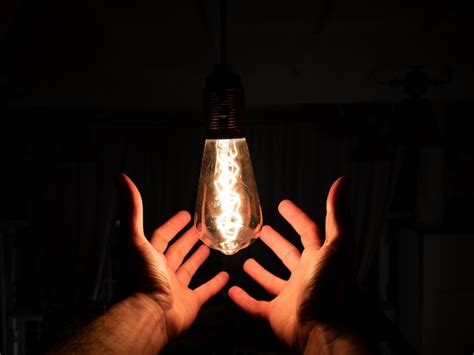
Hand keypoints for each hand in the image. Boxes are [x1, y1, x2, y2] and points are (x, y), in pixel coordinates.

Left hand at [116, 173, 228, 344]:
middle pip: (177, 251)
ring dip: (199, 258)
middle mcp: (162, 271)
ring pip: (189, 269)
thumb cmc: (144, 278)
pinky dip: (215, 284)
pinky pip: (204, 291)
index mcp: (150, 256)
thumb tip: (120, 178)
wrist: (152, 314)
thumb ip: (132, 210)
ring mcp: (177, 287)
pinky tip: (226, 275)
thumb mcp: (136, 239)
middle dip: (188, 239)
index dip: (173, 225)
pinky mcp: (190, 303)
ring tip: (210, 246)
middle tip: (201, 228)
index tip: (185, 214)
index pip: (162, 236)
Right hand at [229, 177, 355, 352]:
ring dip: (260, 270)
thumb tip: (343, 182)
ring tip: (246, 260)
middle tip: (262, 230)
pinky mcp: (277, 314)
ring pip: (272, 280)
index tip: (283, 205)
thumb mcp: (337, 244)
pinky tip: (232, 290)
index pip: (308, 232)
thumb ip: (338, 214)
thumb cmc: (330, 287)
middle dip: (276, 242)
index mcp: (319, 258)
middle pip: (288, 254)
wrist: (321, 329)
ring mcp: (290, 295)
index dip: (296, 217)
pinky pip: (257, 306)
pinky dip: (244, 299)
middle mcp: (306, 275)